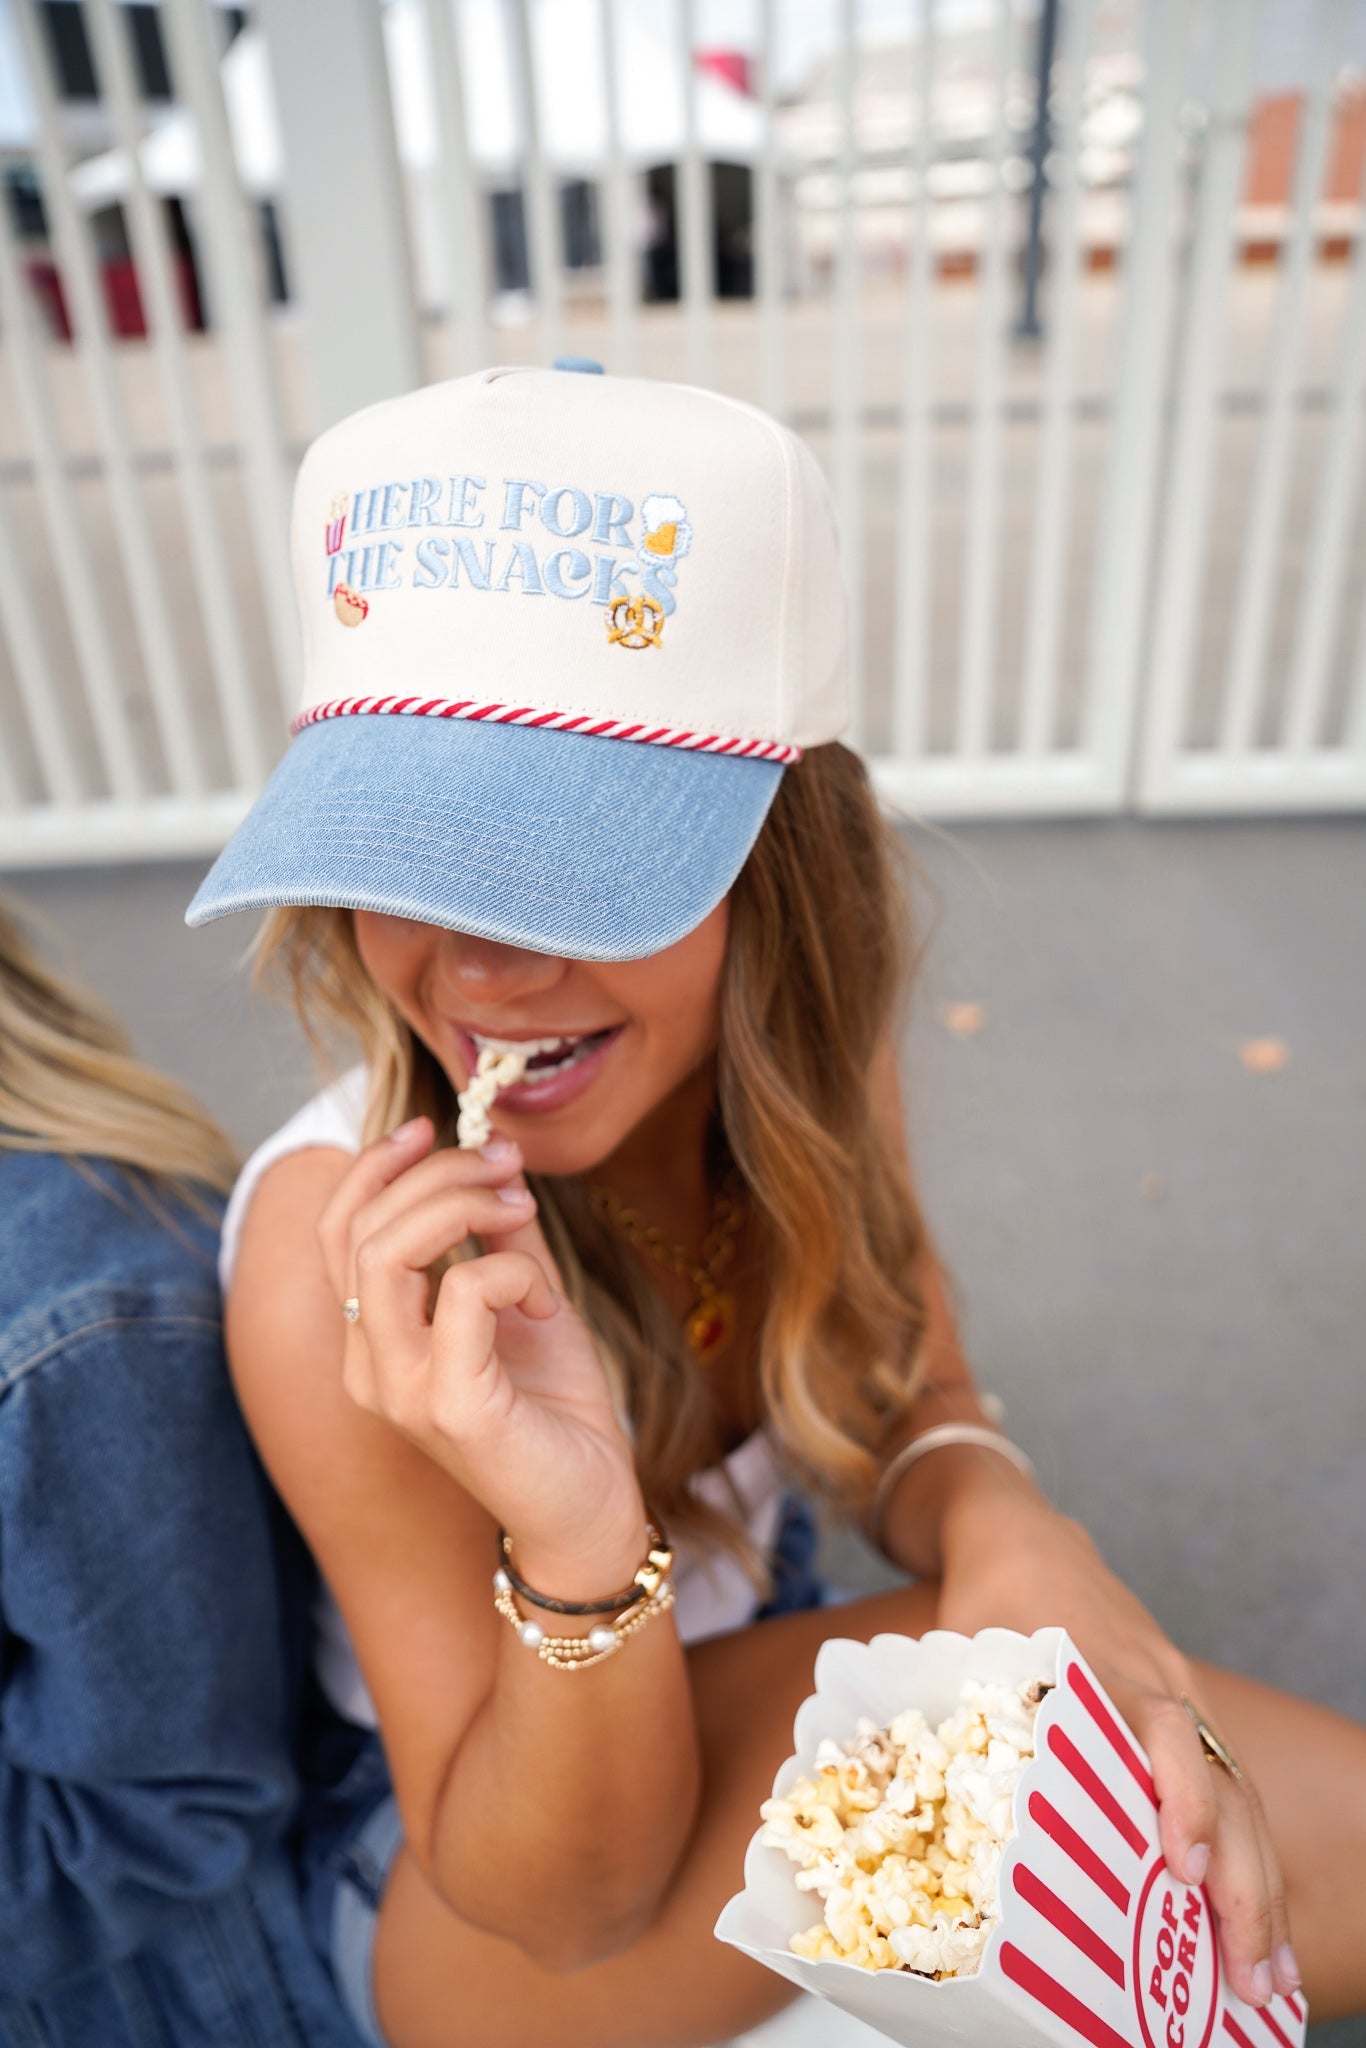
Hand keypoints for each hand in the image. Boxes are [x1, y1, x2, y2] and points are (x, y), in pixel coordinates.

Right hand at [317, 1118, 645, 1589]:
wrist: (589, 1507)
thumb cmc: (553, 1410)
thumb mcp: (524, 1301)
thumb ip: (499, 1239)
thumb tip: (494, 1163)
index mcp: (372, 1340)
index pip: (337, 1231)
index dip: (374, 1167)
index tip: (431, 1127)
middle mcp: (369, 1367)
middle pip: (360, 1230)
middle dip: (437, 1174)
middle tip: (507, 1169)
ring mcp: (402, 1391)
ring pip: (387, 1254)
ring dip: (463, 1206)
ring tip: (522, 1212)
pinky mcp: (451, 1408)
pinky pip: (465, 1293)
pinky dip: (514, 1271)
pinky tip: (547, 1301)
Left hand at [937, 1479, 1298, 2010]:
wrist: (1019, 1533)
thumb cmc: (984, 1602)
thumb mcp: (967, 1651)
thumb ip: (963, 1722)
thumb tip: (927, 1824)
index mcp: (1100, 1666)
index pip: (1161, 1733)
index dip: (1180, 1798)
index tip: (1188, 1865)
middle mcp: (1155, 1680)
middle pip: (1220, 1780)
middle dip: (1242, 1879)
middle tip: (1248, 1971)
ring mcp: (1180, 1691)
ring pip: (1238, 1790)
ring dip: (1260, 1881)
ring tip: (1269, 1974)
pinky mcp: (1187, 1705)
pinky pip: (1231, 1782)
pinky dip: (1250, 1849)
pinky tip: (1258, 1918)